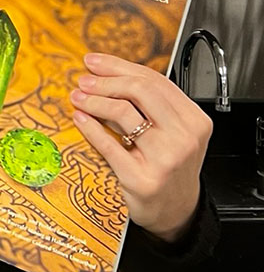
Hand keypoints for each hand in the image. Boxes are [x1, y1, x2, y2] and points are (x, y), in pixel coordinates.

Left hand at [70, 52, 211, 241]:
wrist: (176, 209)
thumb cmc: (169, 165)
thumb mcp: (172, 132)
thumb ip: (148, 105)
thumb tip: (105, 74)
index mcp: (194, 120)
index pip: (154, 81)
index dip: (119, 67)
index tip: (95, 63)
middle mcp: (184, 137)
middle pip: (140, 91)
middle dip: (105, 81)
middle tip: (84, 80)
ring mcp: (165, 159)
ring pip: (123, 113)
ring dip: (94, 101)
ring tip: (78, 97)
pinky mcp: (142, 179)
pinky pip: (109, 145)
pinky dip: (90, 128)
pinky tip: (80, 118)